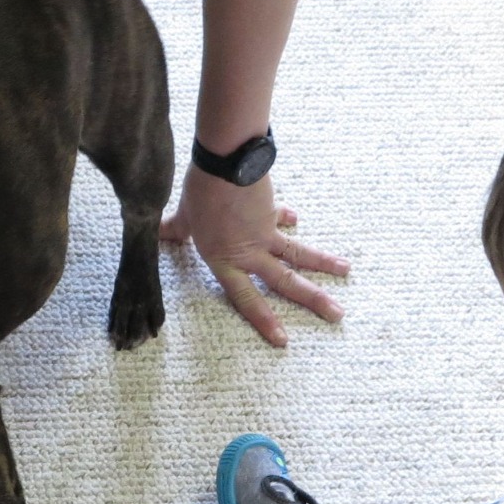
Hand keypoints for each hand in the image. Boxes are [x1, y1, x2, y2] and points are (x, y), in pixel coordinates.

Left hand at [161, 167, 347, 347]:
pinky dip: (287, 218)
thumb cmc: (200, 193)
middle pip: (286, 282)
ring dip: (324, 264)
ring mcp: (265, 233)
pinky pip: (281, 220)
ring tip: (347, 271)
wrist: (227, 163)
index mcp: (225, 260)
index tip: (283, 340)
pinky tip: (296, 219)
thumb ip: (174, 231)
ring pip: (298, 254)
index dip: (264, 320)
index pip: (246, 298)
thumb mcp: (182, 217)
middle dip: (313, 300)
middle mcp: (250, 252)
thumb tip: (157, 234)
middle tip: (338, 315)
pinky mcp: (271, 212)